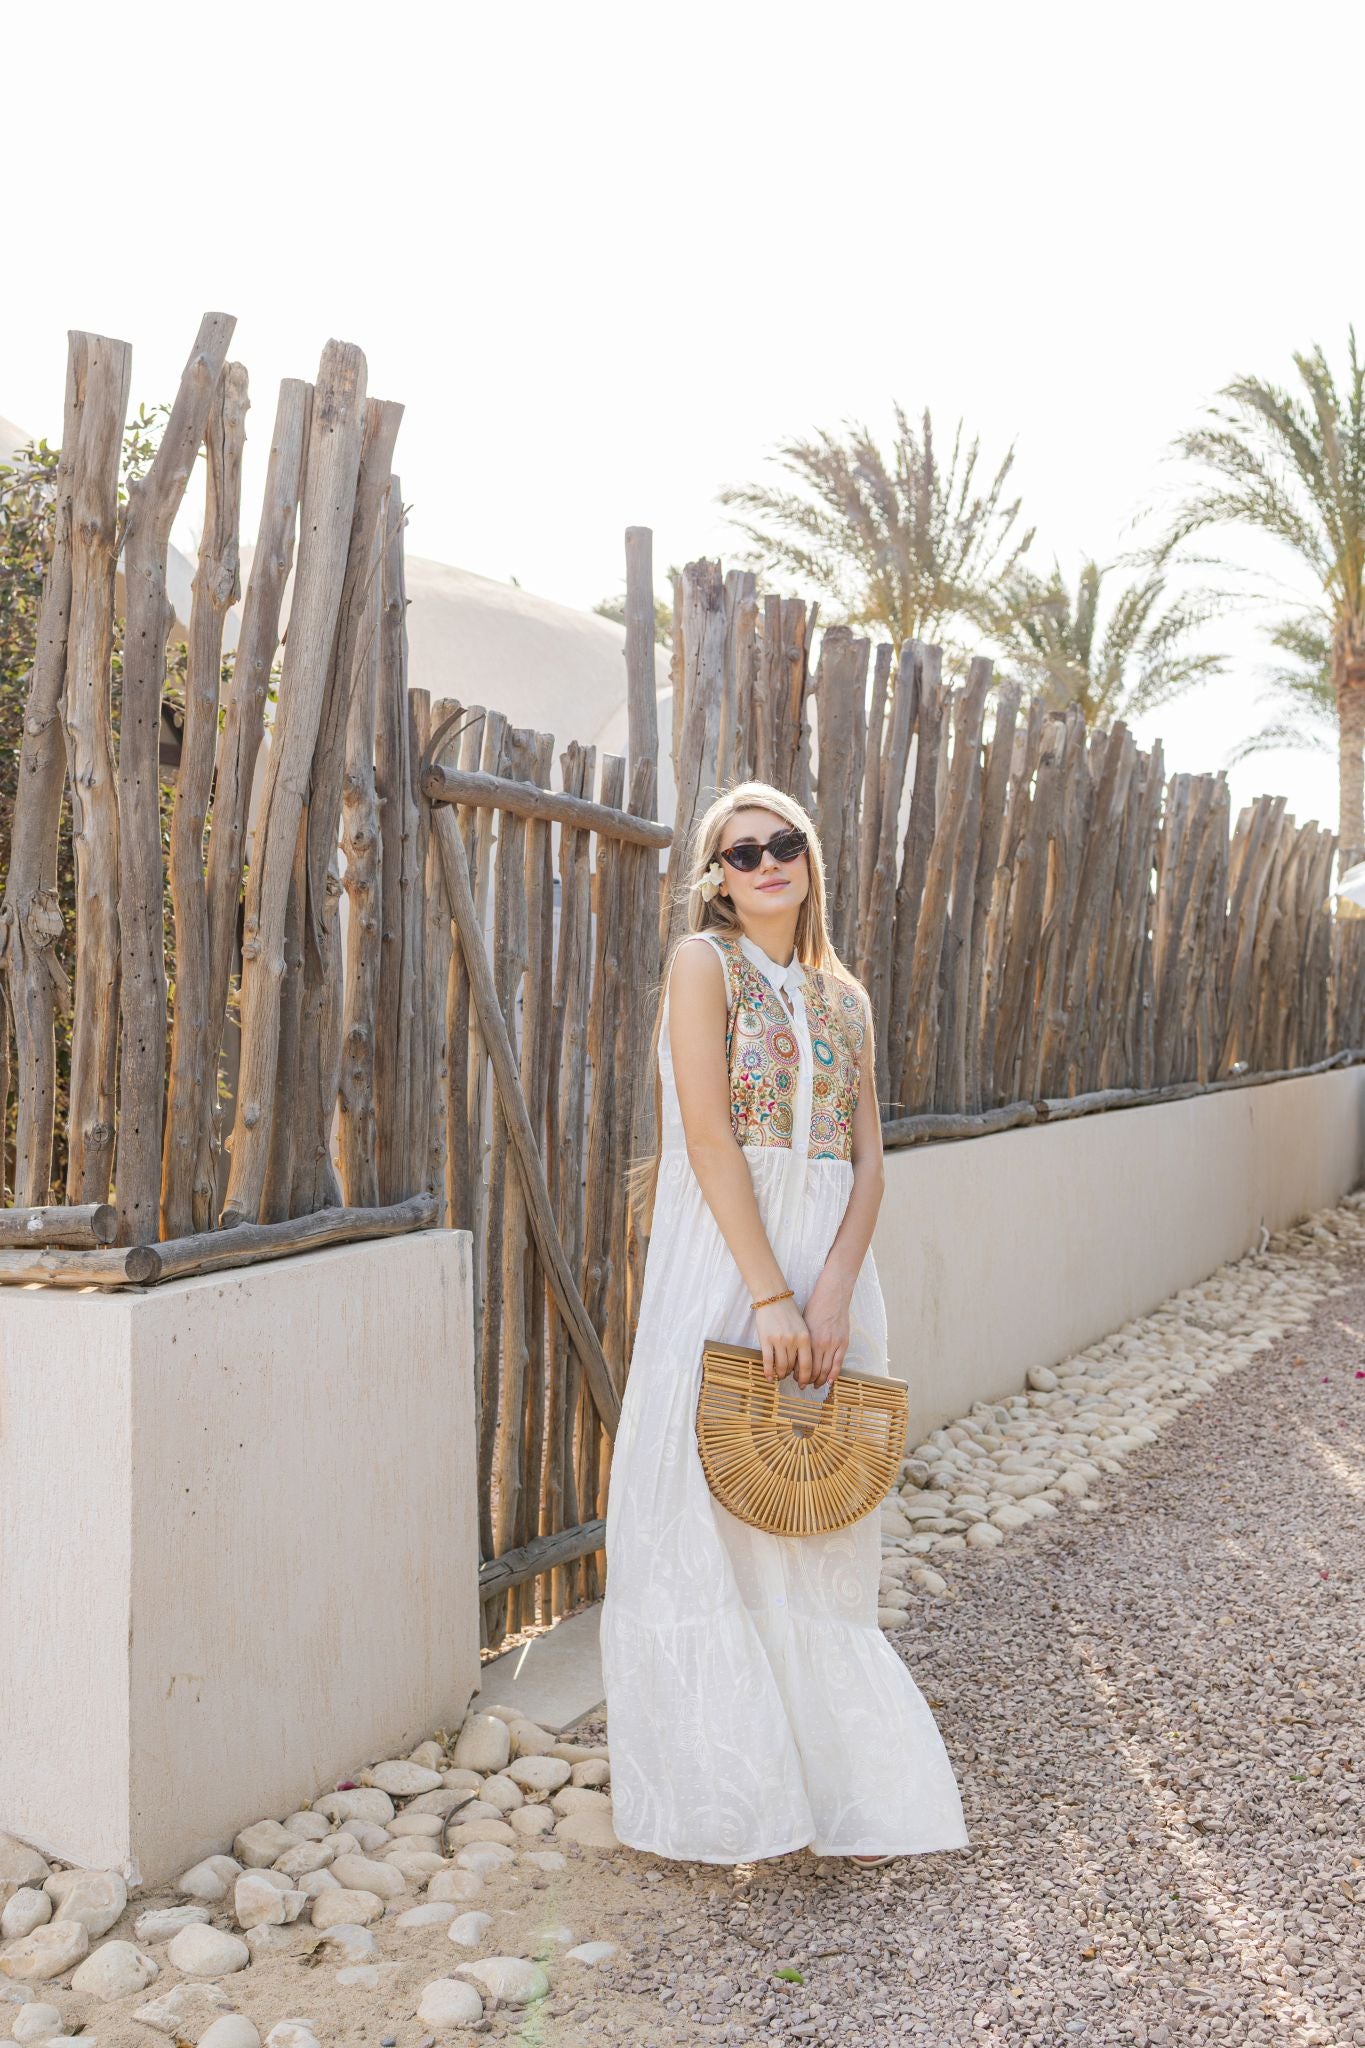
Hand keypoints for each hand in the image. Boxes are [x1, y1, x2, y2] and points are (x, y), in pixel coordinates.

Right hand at [753, 1296, 813, 1385]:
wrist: (773, 1298)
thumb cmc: (788, 1313)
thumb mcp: (802, 1327)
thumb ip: (803, 1345)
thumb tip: (802, 1365)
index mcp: (805, 1338)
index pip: (807, 1364)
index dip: (806, 1377)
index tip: (804, 1384)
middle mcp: (793, 1341)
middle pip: (793, 1367)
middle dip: (791, 1375)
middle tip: (789, 1378)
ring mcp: (779, 1341)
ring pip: (781, 1366)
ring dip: (780, 1374)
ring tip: (779, 1376)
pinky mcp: (766, 1340)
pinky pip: (768, 1361)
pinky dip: (768, 1371)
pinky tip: (768, 1377)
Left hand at [802, 1269, 852, 1387]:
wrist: (832, 1295)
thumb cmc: (815, 1307)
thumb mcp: (803, 1324)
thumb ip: (801, 1341)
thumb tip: (795, 1356)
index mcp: (808, 1340)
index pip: (802, 1365)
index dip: (798, 1374)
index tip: (795, 1378)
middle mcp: (821, 1344)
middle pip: (814, 1370)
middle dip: (807, 1380)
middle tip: (803, 1384)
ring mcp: (834, 1344)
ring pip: (826, 1370)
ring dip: (820, 1380)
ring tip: (815, 1385)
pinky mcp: (843, 1343)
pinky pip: (838, 1364)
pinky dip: (833, 1375)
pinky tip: (829, 1382)